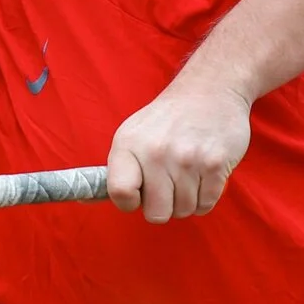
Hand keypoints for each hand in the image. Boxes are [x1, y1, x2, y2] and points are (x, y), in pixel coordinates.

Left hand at [105, 84, 251, 222]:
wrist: (210, 90)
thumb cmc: (168, 119)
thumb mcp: (133, 134)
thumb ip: (117, 170)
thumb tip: (88, 198)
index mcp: (129, 144)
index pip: (120, 192)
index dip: (130, 202)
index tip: (139, 195)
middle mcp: (155, 151)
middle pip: (156, 213)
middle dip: (164, 206)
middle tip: (169, 184)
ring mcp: (187, 159)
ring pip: (183, 211)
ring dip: (187, 200)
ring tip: (188, 173)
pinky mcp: (215, 164)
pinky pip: (206, 205)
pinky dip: (206, 196)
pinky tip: (203, 173)